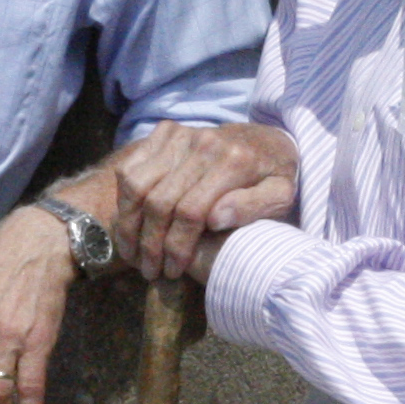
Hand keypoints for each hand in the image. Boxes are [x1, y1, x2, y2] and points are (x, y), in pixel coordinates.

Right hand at [109, 121, 299, 278]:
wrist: (264, 140)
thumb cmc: (272, 177)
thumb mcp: (281, 196)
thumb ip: (254, 208)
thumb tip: (216, 219)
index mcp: (235, 161)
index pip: (191, 212)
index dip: (176, 247)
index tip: (172, 271)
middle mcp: (204, 143)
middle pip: (159, 201)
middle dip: (150, 244)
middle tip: (149, 270)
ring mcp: (181, 134)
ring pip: (137, 184)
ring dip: (128, 224)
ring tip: (131, 253)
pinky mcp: (165, 132)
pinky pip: (131, 168)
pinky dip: (124, 199)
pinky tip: (129, 223)